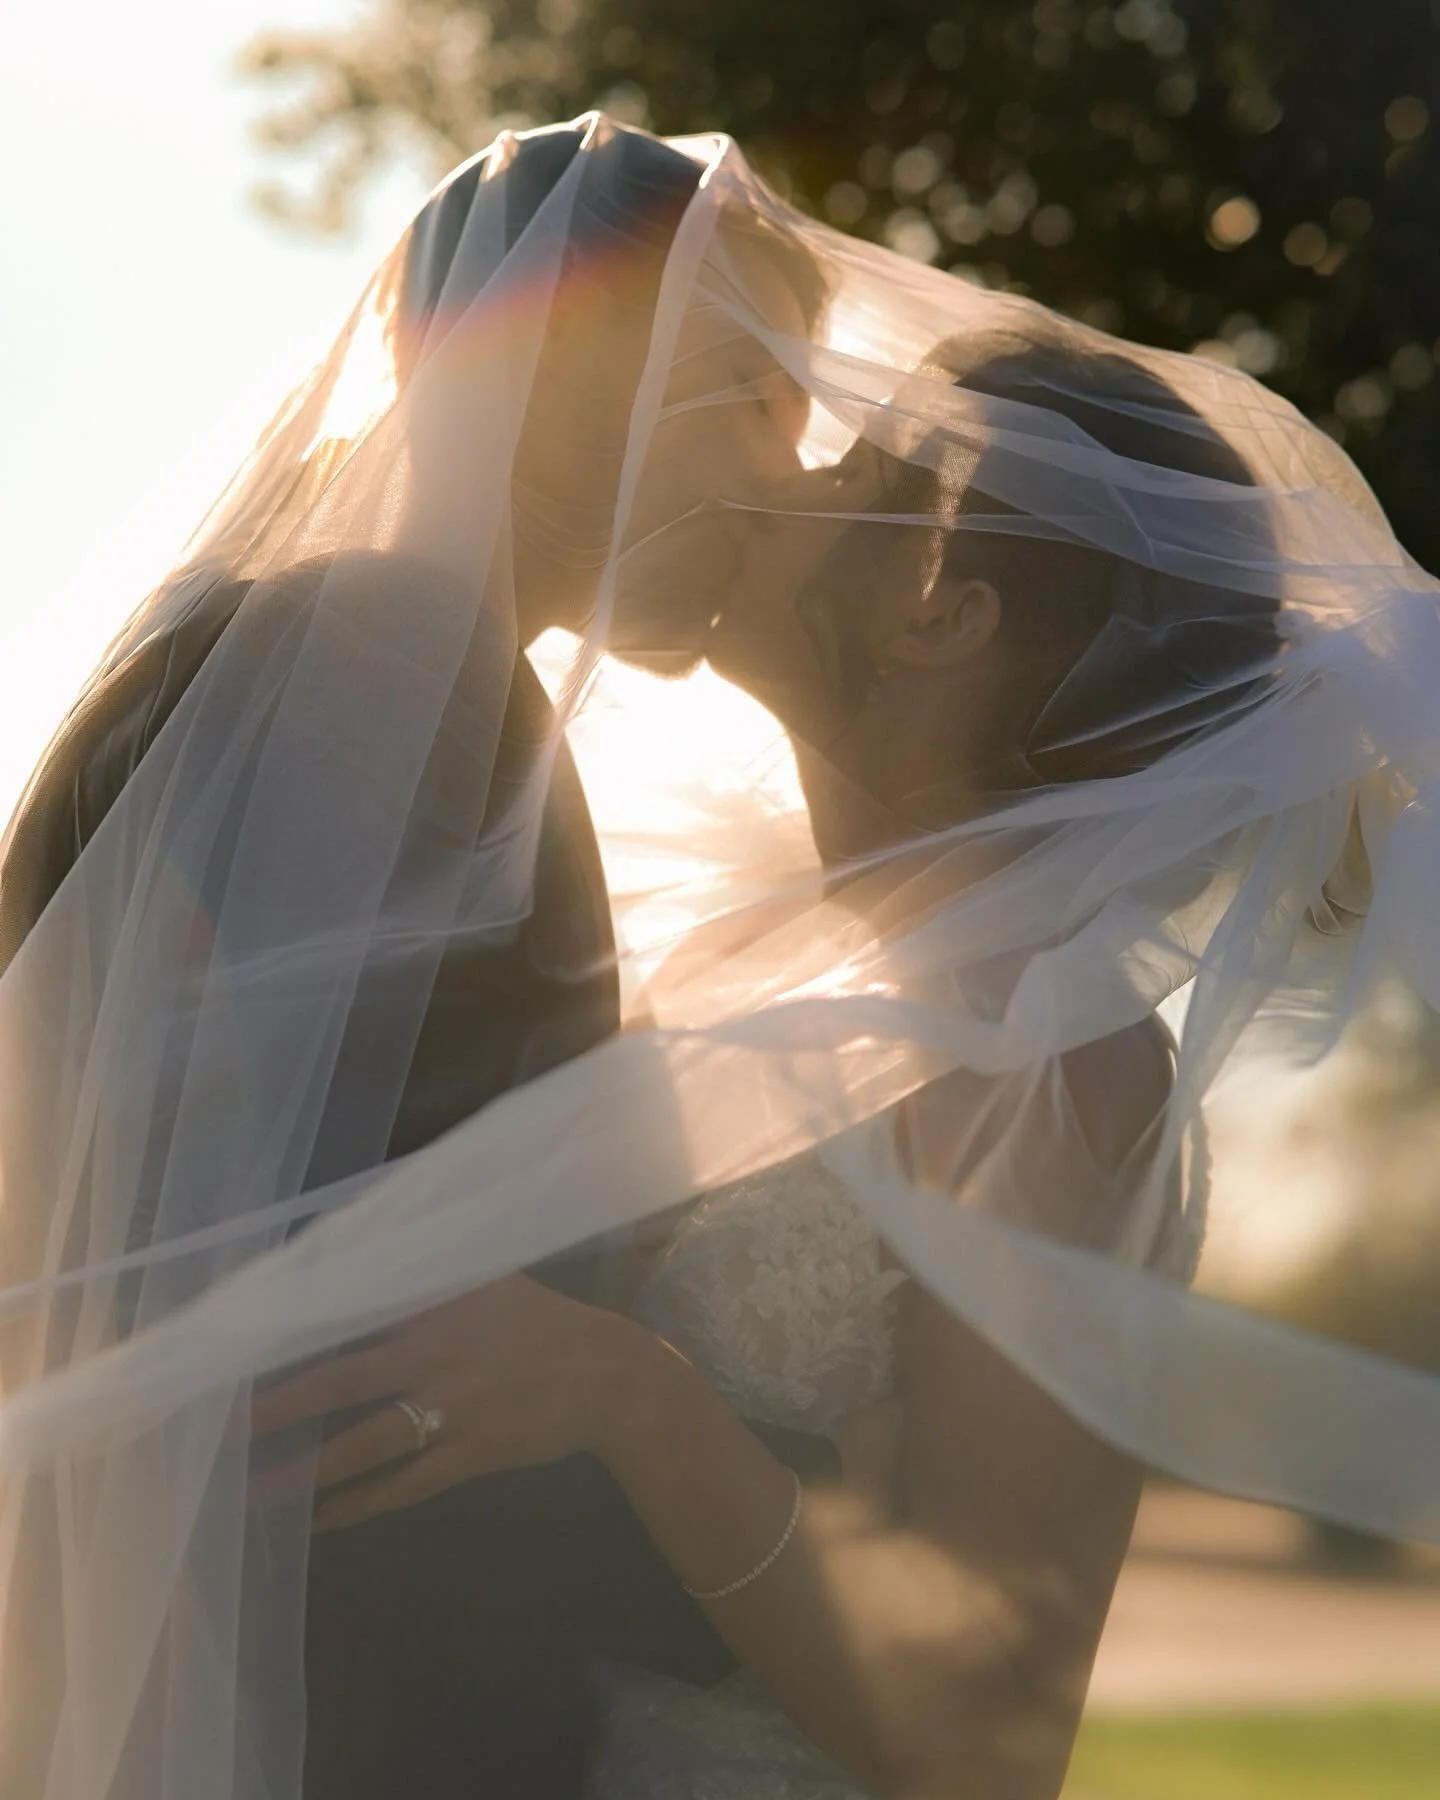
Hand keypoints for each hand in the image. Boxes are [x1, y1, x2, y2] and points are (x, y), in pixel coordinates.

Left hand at [249, 1274, 647, 1531]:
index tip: (236, 1339)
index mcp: (437, 1303)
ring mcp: (454, 1410)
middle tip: (222, 1426)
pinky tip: (323, 1521)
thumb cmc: (542, 1322)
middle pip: (341, 1381)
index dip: (293, 1325)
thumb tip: (368, 1232)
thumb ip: (433, 1261)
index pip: (349, 1309)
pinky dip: (362, 1506)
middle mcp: (436, 1354)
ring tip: (252, 1496)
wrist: (610, 1376)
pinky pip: (405, 1487)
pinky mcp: (472, 1455)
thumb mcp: (491, 1274)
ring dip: (305, 1474)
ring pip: (364, 1447)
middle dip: (278, 1405)